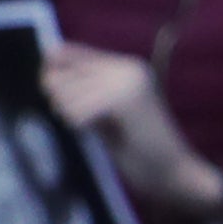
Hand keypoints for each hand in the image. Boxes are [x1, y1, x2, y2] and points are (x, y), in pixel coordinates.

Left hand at [41, 42, 222, 219]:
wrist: (176, 173)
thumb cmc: (140, 150)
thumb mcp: (105, 114)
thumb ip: (83, 92)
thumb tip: (46, 78)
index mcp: (125, 65)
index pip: (66, 51)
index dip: (51, 72)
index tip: (56, 98)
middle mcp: (127, 67)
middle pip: (60, 72)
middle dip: (60, 99)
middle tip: (80, 120)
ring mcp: (127, 81)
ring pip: (66, 93)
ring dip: (71, 116)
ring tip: (94, 128)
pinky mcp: (124, 101)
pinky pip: (77, 112)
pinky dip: (80, 126)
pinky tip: (97, 133)